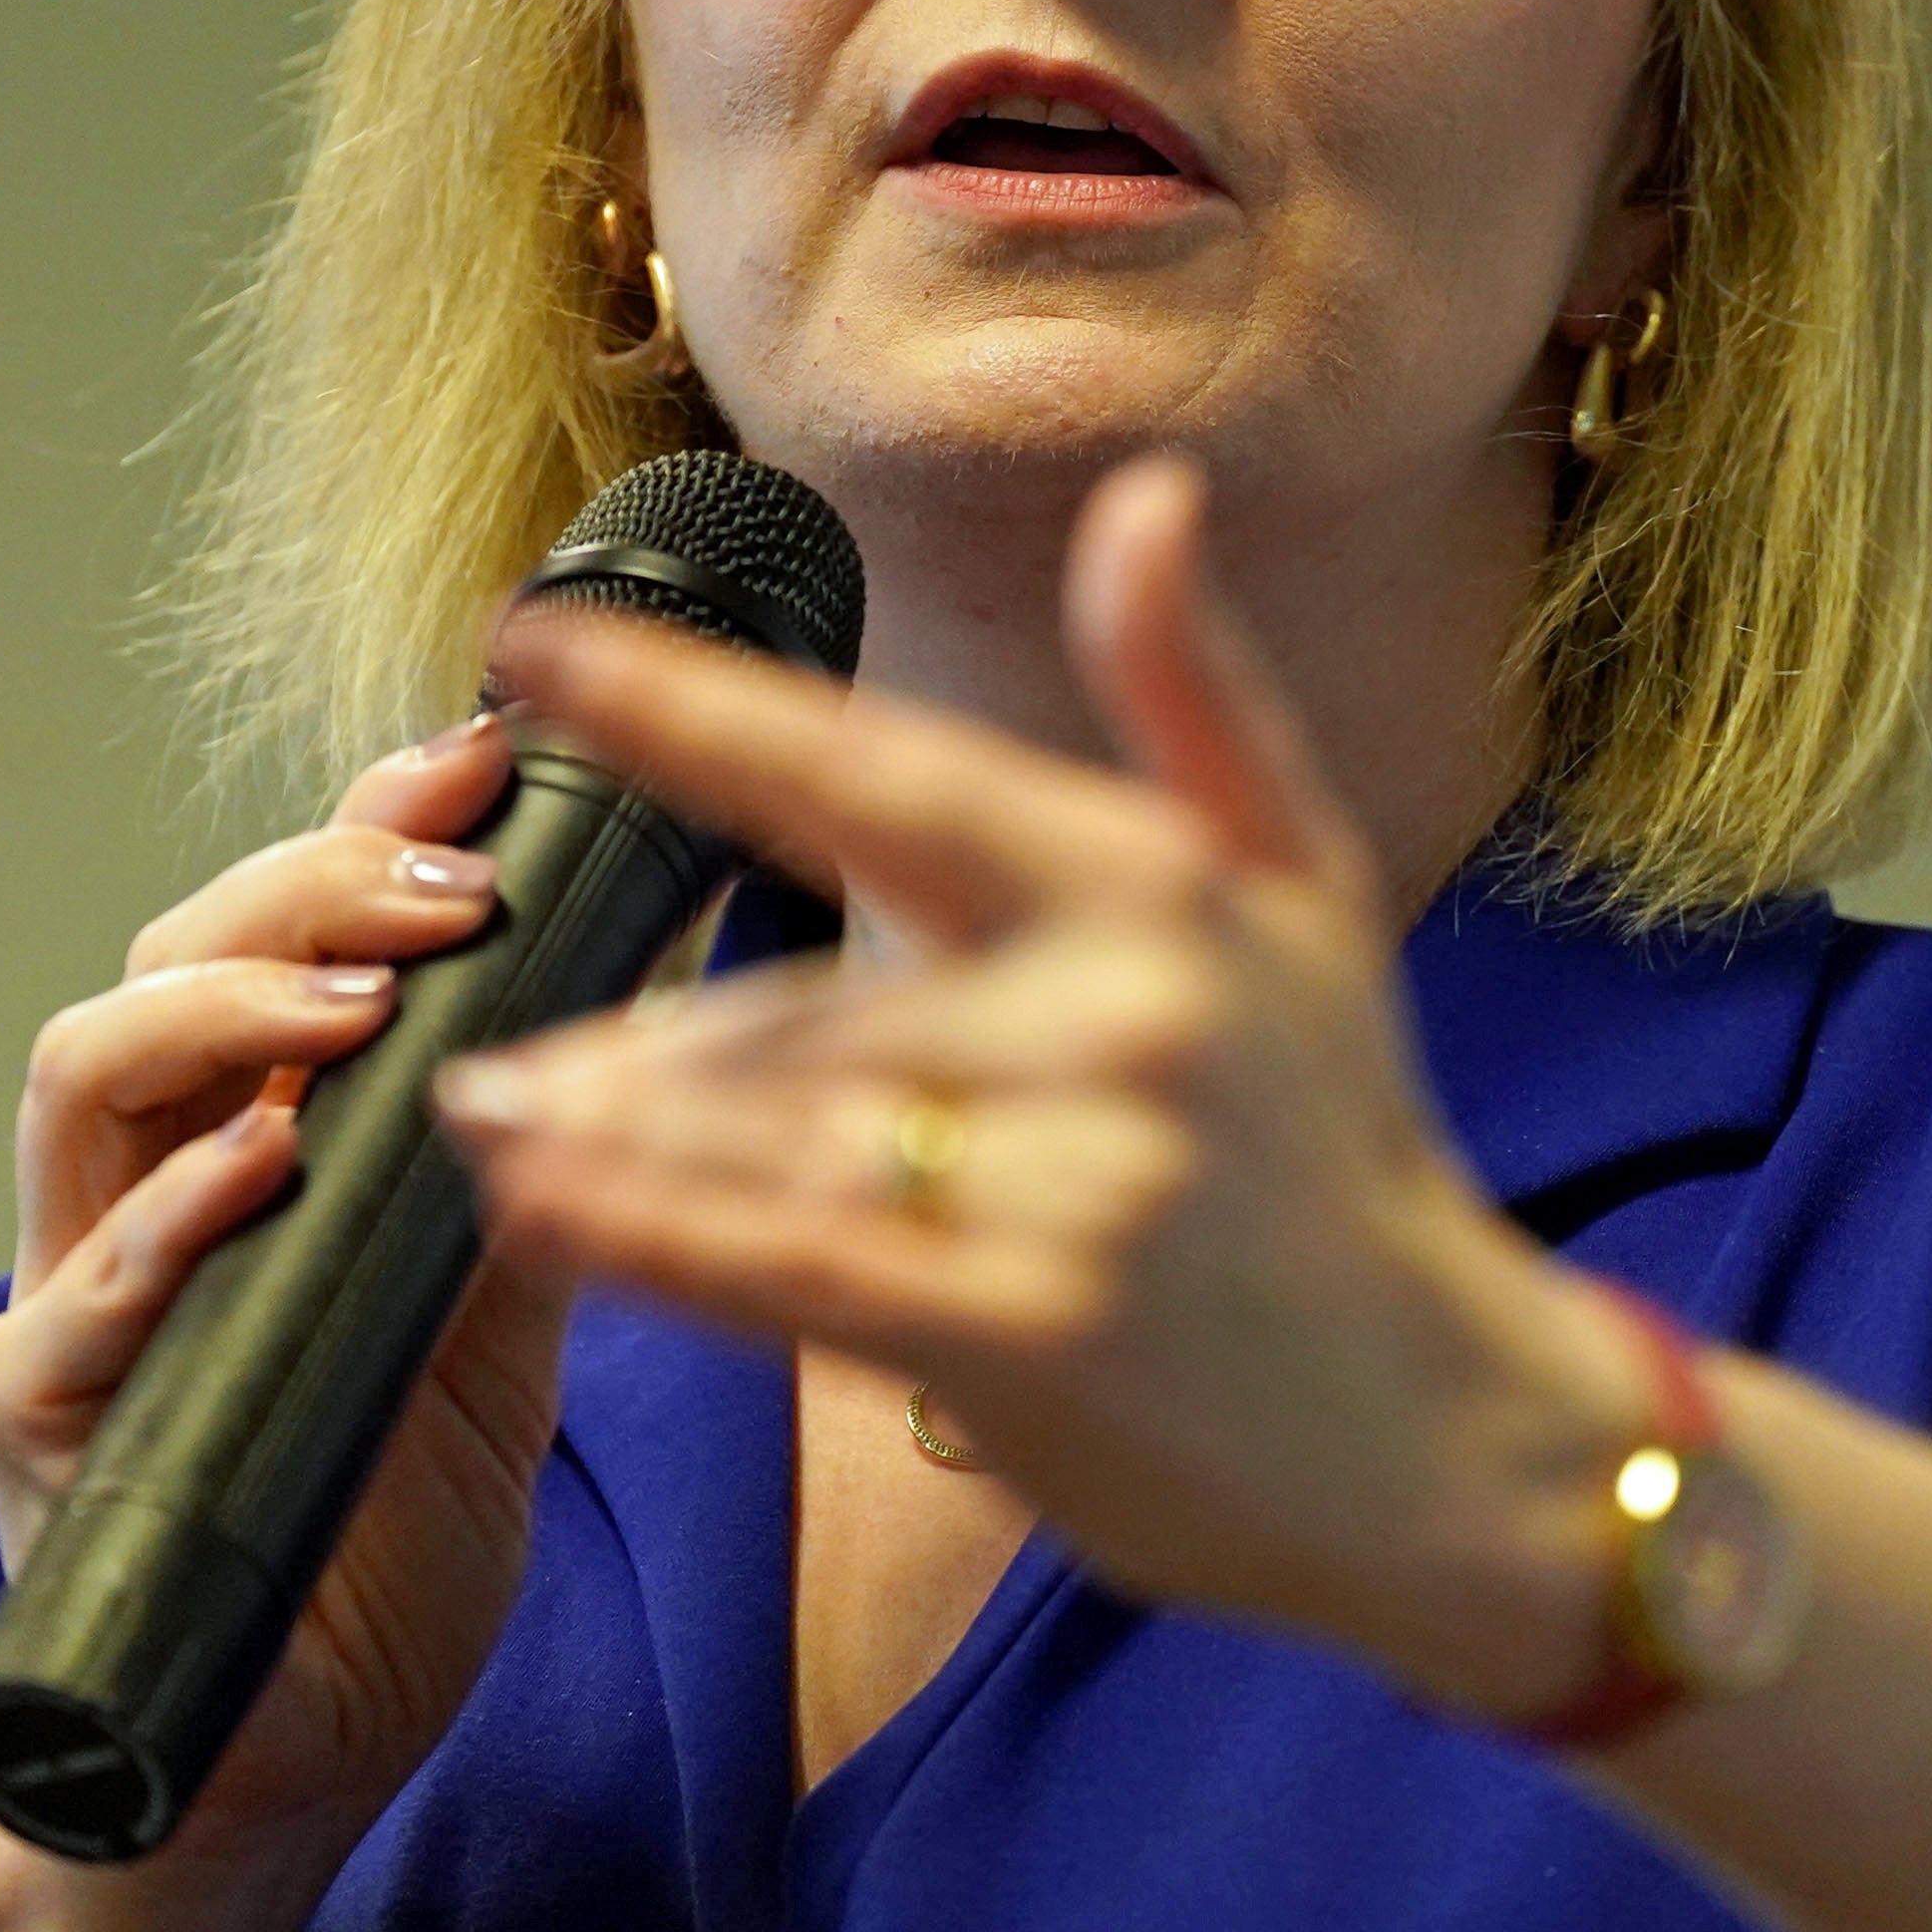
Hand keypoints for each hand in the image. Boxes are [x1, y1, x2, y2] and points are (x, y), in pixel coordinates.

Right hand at [0, 713, 572, 1882]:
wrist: (294, 1753)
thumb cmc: (380, 1540)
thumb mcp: (500, 1324)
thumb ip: (538, 1172)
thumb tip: (650, 998)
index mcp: (247, 1144)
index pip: (281, 934)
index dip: (363, 823)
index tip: (481, 758)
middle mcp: (143, 1191)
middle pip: (167, 959)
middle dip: (306, 887)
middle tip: (447, 879)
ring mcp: (76, 1296)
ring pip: (83, 1077)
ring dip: (226, 1016)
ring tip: (359, 1007)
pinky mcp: (45, 1421)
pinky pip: (80, 1296)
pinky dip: (167, 1223)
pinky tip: (257, 1176)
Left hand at [436, 456, 1634, 1719]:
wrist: (1444, 1434)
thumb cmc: (1338, 1152)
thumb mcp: (1308, 892)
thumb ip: (1195, 696)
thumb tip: (1150, 497)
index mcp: (1155, 889)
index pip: (885, 773)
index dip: (695, 705)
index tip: (533, 641)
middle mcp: (1120, 1015)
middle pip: (803, 1002)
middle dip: (645, 1039)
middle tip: (492, 1041)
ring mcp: (1081, 1176)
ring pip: (781, 1128)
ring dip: (612, 1129)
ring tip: (487, 1110)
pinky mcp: (1038, 1328)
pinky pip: (799, 1262)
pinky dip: (654, 1235)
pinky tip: (539, 1208)